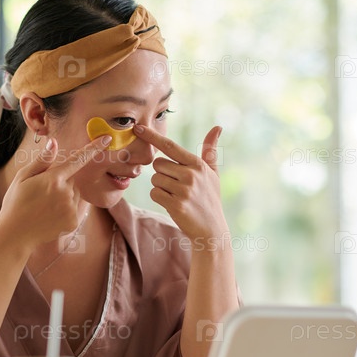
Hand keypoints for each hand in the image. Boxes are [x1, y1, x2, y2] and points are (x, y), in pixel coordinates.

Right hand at [0, 135, 110, 251]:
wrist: (15, 234)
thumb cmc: (16, 202)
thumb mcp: (23, 177)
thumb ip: (42, 160)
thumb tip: (54, 143)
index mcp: (53, 179)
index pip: (78, 159)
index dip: (93, 148)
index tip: (107, 138)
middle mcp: (66, 193)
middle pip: (72, 179)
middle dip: (61, 181)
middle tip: (42, 192)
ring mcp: (71, 209)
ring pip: (75, 193)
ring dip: (65, 195)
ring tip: (45, 205)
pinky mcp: (73, 222)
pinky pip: (75, 208)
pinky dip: (66, 209)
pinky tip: (50, 214)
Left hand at [133, 124, 228, 242]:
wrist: (211, 228)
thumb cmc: (210, 198)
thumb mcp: (213, 173)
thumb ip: (210, 150)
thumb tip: (217, 127)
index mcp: (198, 164)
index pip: (170, 146)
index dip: (153, 136)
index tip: (139, 128)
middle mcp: (191, 175)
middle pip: (157, 164)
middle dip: (161, 173)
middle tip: (175, 185)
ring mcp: (184, 190)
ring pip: (155, 179)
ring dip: (160, 187)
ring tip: (176, 195)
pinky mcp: (176, 205)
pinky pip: (154, 193)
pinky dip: (159, 198)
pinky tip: (172, 203)